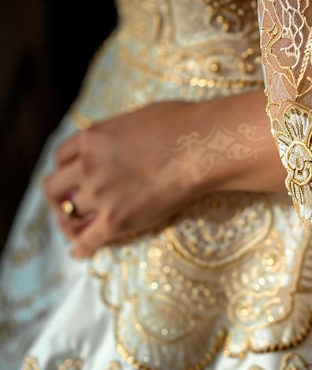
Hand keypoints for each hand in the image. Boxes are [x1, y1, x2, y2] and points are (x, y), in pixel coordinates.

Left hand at [43, 93, 285, 257]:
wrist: (200, 148)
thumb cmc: (183, 125)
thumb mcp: (141, 116)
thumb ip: (122, 132)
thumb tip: (129, 138)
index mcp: (91, 138)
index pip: (61, 157)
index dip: (65, 170)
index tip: (72, 179)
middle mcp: (87, 166)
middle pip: (53, 188)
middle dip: (58, 199)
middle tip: (67, 207)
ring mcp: (100, 194)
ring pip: (68, 216)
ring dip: (70, 225)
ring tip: (76, 233)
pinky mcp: (117, 220)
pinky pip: (88, 240)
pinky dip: (82, 248)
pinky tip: (82, 253)